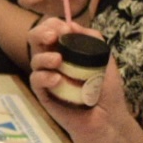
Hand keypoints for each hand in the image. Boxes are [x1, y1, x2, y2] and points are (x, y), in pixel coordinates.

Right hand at [28, 16, 125, 137]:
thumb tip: (73, 25)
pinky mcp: (43, 94)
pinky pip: (36, 81)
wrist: (107, 118)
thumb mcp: (105, 59)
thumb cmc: (106, 89)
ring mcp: (47, 77)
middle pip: (35, 40)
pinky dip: (44, 77)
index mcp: (66, 49)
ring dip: (44, 57)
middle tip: (53, 37)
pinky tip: (56, 80)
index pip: (51, 30)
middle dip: (41, 33)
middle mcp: (53, 60)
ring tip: (58, 61)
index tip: (65, 29)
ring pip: (35, 60)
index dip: (54, 25)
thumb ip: (93, 39)